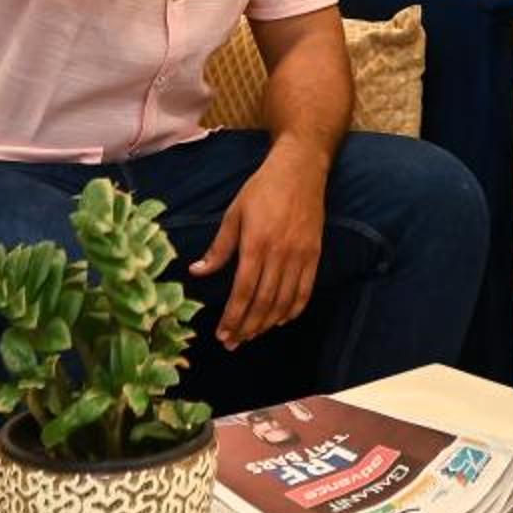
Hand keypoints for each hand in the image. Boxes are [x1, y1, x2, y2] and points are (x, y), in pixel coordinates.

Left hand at [188, 143, 326, 348]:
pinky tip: (281, 320)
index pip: (244, 291)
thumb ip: (219, 247)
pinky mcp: (315, 254)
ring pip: (284, 301)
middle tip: (234, 342)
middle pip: (264, 302)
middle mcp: (280, 254)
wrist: (300, 169)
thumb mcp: (234, 213)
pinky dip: (293, 309)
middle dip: (247, 326)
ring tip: (252, 334)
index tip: (223, 333)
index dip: (233, 316)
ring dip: (267, 323)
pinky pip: (305, 290)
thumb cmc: (262, 189)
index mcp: (256, 244)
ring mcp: (300, 255)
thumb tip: (197, 272)